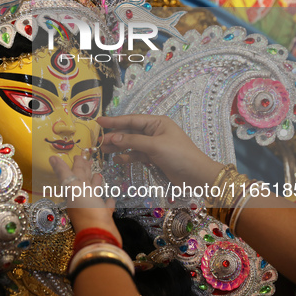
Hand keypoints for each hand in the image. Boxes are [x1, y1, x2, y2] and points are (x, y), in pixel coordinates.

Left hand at [49, 154, 120, 245]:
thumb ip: (63, 172)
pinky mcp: (103, 218)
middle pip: (83, 182)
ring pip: (93, 193)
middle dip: (85, 171)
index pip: (74, 174)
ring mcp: (92, 209)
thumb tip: (52, 157)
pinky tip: (110, 198)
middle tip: (89, 160)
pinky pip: (104, 207)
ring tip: (99, 175)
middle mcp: (81, 199)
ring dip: (95, 184)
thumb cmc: (87, 210)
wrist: (99, 236)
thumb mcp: (73, 188)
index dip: (77, 164)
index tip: (80, 154)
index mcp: (73, 191)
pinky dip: (107, 202)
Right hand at [98, 114, 223, 186]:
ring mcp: (155, 145)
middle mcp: (155, 132)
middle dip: (115, 136)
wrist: (197, 176)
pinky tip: (119, 159)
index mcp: (157, 123)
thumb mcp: (155, 146)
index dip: (115, 121)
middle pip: (130, 132)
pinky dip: (128, 157)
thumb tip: (113, 138)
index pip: (132, 120)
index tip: (99, 122)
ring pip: (132, 144)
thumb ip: (132, 141)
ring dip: (119, 147)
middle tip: (99, 142)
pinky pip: (137, 154)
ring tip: (104, 151)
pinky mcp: (155, 157)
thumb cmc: (179, 155)